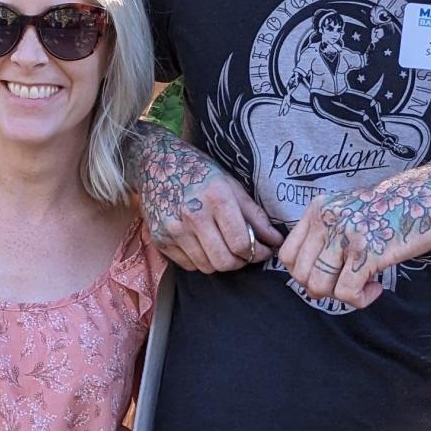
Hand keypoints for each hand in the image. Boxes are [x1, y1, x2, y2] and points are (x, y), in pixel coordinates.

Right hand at [131, 125, 280, 272]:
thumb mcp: (231, 184)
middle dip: (240, 262)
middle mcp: (193, 215)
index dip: (258, 253)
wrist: (155, 163)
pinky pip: (188, 265)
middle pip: (224, 261)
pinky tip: (203, 244)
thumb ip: (255, 215)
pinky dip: (201, 260)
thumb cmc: (199, 171)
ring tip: (224, 247)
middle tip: (245, 254)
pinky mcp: (160, 238)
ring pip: (207, 267)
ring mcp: (173, 229)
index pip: (241, 244)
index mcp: (216, 198)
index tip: (263, 251)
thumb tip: (275, 241)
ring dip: (221, 262)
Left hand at [280, 166, 430, 308]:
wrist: (430, 196)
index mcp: (318, 211)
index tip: (327, 276)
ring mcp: (346, 236)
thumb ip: (326, 235)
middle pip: (301, 275)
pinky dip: (360, 300)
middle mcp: (327, 221)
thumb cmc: (392, 210)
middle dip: (322, 289)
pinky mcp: (367, 252)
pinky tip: (375, 288)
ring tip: (363, 285)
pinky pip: (346, 293)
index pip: (287, 255)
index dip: (303, 274)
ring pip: (319, 287)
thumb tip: (311, 273)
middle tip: (347, 283)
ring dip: (341, 296)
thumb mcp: (348, 212)